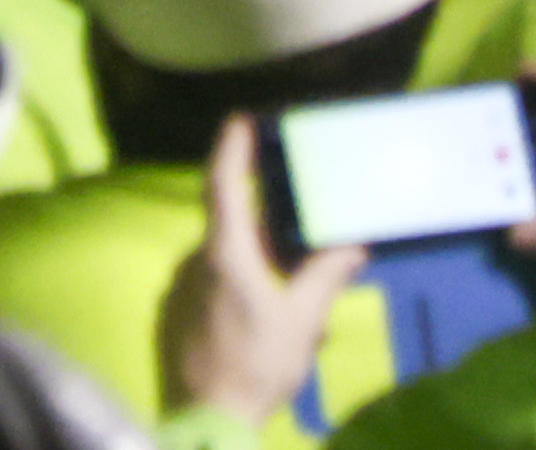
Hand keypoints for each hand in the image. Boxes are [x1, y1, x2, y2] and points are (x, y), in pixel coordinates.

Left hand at [161, 116, 362, 419]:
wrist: (211, 416)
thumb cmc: (258, 363)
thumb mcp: (302, 320)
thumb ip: (324, 275)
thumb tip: (353, 245)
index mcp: (226, 252)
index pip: (223, 184)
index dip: (231, 147)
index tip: (241, 119)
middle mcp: (199, 259)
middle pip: (229, 218)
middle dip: (261, 213)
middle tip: (297, 207)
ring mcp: (186, 285)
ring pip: (224, 252)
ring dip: (254, 253)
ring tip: (292, 269)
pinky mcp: (182, 309)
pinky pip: (215, 277)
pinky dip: (241, 276)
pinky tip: (267, 301)